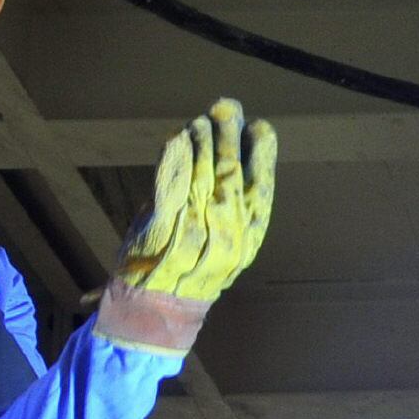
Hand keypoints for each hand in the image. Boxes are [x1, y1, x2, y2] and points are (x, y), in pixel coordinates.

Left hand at [115, 97, 279, 304]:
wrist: (155, 311)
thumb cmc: (189, 270)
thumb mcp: (221, 243)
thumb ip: (228, 205)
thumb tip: (230, 153)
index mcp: (247, 242)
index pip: (262, 194)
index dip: (263, 158)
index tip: (260, 127)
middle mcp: (227, 241)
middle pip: (232, 181)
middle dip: (231, 139)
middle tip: (228, 107)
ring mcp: (195, 240)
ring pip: (202, 182)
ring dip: (201, 144)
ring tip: (201, 119)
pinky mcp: (161, 238)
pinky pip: (170, 192)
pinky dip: (174, 162)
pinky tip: (176, 138)